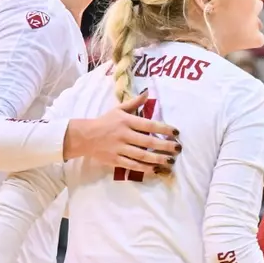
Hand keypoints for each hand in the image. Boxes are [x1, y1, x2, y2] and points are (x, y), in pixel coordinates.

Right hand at [64, 92, 180, 175]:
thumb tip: (147, 92)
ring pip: (141, 155)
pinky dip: (145, 168)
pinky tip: (156, 169)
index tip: (176, 132)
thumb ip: (134, 103)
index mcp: (126, 121)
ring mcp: (119, 149)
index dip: (164, 129)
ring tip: (171, 161)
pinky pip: (132, 165)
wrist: (85, 136)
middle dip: (165, 146)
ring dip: (157, 159)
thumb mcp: (118, 109)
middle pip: (147, 142)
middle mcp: (123, 135)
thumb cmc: (105, 122)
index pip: (149, 125)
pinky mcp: (115, 160)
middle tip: (178, 149)